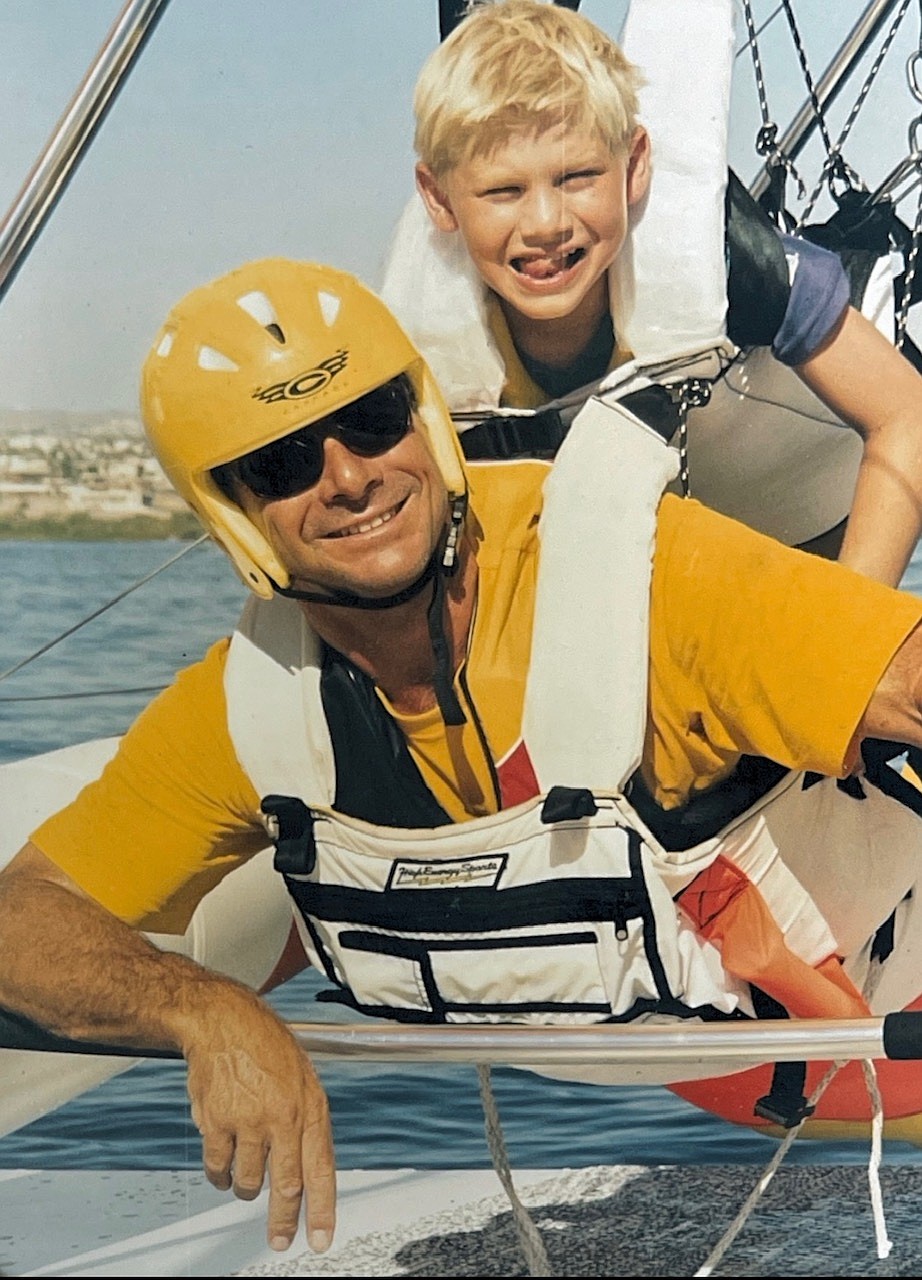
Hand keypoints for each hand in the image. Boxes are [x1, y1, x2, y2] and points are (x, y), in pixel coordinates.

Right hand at [182, 986, 335, 1252]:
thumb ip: (307, 1121)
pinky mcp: (216, 1122)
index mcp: (309, 1105)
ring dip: (246, 1187)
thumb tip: (310, 1166)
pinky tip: (224, 1164)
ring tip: (246, 1175)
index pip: (321, 1168)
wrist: (223, 1021)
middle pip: (285, 1185)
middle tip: (280, 1240)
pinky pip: (218, 1168)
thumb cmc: (264, 1044)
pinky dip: (220, 1174)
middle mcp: (281, 1116)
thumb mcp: (302, 1077)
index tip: (319, 1238)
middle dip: (282, 1220)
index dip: (322, 1209)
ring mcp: (248, 1120)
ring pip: (248, 1181)